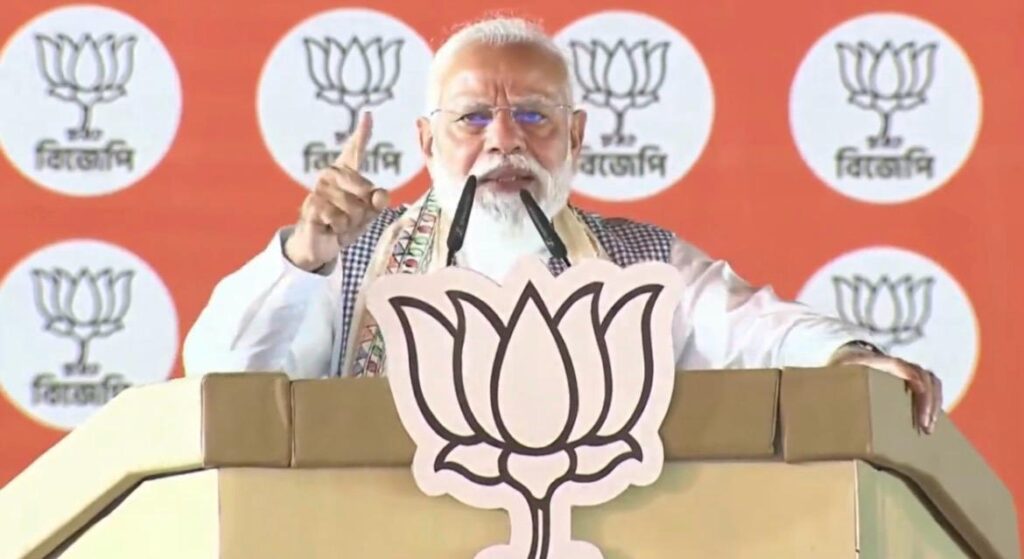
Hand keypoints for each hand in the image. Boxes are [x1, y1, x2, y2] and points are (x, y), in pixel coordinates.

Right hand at [285, 112, 389, 270]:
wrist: (322, 244)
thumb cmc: (346, 224)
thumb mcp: (368, 214)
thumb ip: (377, 202)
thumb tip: (380, 194)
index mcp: (346, 172)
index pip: (355, 149)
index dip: (363, 132)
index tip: (368, 113)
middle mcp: (331, 174)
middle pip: (366, 191)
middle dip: (365, 211)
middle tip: (352, 218)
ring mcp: (319, 188)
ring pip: (354, 208)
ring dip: (351, 223)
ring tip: (339, 224)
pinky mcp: (311, 205)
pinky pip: (339, 219)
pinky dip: (340, 230)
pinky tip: (329, 228)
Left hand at [829, 346, 942, 433]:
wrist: (847, 356)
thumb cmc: (839, 369)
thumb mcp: (833, 375)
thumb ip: (831, 384)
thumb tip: (820, 406)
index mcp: (873, 360)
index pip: (897, 365)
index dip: (910, 378)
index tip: (918, 396)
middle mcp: (894, 363)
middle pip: (921, 374)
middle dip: (927, 400)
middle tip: (924, 426)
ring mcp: (905, 369)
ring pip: (930, 380)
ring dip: (934, 402)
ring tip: (928, 427)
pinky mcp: (911, 379)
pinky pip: (930, 386)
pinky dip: (933, 402)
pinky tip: (929, 421)